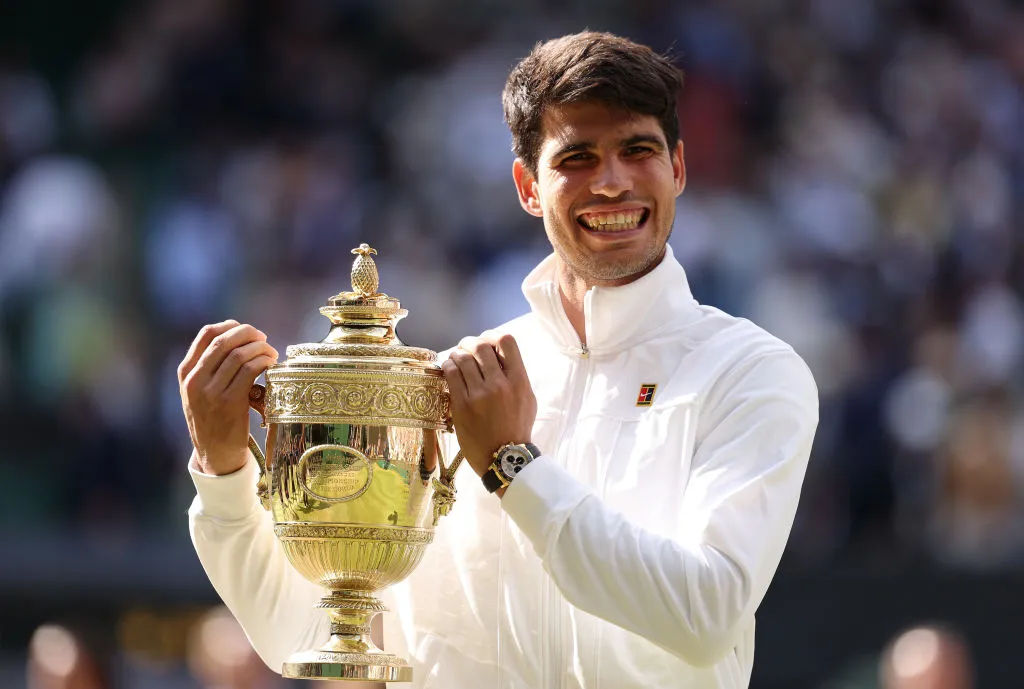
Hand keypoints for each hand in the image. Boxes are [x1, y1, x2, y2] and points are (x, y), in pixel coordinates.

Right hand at [178, 320, 278, 475]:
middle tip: (263, 337)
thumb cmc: (213, 419)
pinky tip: (271, 364)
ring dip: (260, 348)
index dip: (230, 326)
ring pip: (239, 354)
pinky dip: (264, 361)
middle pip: (224, 341)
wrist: (214, 454)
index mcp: (186, 373)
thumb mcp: (200, 392)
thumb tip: (237, 338)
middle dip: (248, 333)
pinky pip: (250, 370)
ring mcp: (211, 392)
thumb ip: (209, 368)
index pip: (206, 334)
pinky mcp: (230, 403)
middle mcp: (195, 380)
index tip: (245, 330)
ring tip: (270, 352)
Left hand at [441, 332, 536, 481]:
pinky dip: (449, 366)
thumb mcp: (528, 400)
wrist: (504, 458)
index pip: (506, 341)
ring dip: (458, 353)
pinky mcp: (462, 405)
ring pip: (464, 357)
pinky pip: (451, 374)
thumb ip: (517, 377)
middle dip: (471, 342)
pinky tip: (450, 369)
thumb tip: (502, 358)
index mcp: (519, 381)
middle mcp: (500, 384)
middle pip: (481, 345)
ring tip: (456, 358)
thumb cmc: (517, 429)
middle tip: (466, 348)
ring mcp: (480, 395)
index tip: (487, 341)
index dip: (493, 335)